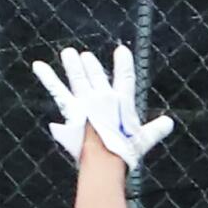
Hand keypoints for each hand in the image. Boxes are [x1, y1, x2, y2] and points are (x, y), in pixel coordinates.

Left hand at [32, 45, 173, 167]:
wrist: (103, 157)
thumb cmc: (125, 150)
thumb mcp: (144, 139)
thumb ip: (156, 129)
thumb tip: (170, 123)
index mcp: (122, 103)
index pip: (125, 79)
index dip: (124, 64)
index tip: (122, 50)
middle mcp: (103, 97)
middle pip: (97, 76)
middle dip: (91, 65)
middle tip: (85, 55)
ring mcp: (86, 101)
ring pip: (78, 78)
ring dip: (72, 65)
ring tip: (68, 53)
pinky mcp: (71, 108)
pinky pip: (57, 89)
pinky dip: (47, 77)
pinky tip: (37, 65)